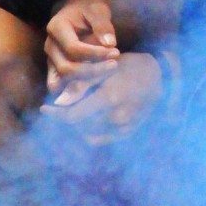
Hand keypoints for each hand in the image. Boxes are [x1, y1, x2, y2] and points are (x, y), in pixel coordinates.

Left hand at [43, 51, 162, 138]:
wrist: (160, 76)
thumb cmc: (129, 66)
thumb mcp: (104, 68)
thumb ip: (81, 85)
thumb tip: (59, 102)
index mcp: (109, 98)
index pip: (72, 116)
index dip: (55, 114)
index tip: (45, 108)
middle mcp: (117, 118)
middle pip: (78, 127)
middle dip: (66, 118)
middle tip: (61, 105)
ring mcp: (125, 128)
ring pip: (89, 135)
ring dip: (77, 126)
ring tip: (75, 110)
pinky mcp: (129, 133)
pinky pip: (103, 139)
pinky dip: (91, 133)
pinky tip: (88, 120)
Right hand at [45, 0, 118, 92]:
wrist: (77, 11)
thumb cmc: (88, 8)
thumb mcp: (97, 9)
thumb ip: (102, 24)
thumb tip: (109, 43)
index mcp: (56, 27)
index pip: (74, 49)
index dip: (95, 54)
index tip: (116, 52)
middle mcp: (50, 45)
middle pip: (67, 69)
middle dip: (93, 71)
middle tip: (115, 64)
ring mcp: (50, 59)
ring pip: (63, 81)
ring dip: (87, 82)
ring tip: (108, 71)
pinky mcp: (54, 69)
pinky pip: (60, 86)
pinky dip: (75, 91)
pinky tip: (95, 85)